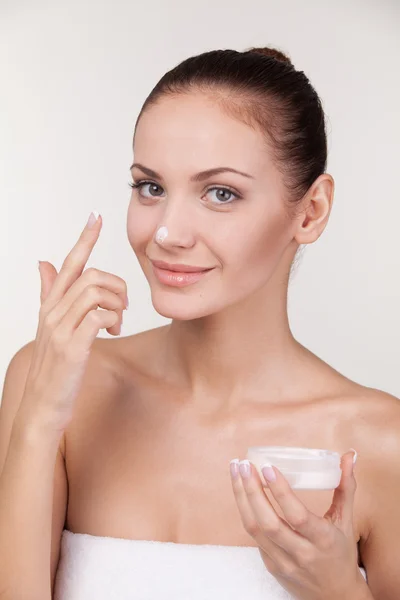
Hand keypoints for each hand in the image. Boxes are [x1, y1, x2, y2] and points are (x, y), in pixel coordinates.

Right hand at [15, 211, 127, 433]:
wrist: (43, 404)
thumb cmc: (54, 366)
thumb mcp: (51, 326)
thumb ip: (50, 293)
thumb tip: (44, 262)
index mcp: (51, 305)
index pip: (69, 263)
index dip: (84, 238)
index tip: (96, 216)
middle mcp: (52, 312)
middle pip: (90, 275)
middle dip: (116, 285)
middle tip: (123, 305)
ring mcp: (60, 329)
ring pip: (96, 292)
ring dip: (117, 304)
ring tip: (118, 322)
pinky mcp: (72, 347)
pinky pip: (99, 317)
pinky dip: (114, 320)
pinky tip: (114, 332)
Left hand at [230, 450, 367, 599]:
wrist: (336, 597)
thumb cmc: (341, 554)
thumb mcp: (347, 522)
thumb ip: (346, 487)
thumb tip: (349, 456)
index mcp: (323, 540)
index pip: (297, 516)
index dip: (280, 491)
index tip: (267, 467)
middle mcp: (301, 553)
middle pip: (268, 522)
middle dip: (251, 490)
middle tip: (243, 464)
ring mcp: (283, 562)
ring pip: (254, 529)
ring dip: (241, 497)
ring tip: (236, 472)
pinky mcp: (271, 566)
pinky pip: (254, 537)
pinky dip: (246, 511)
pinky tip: (242, 491)